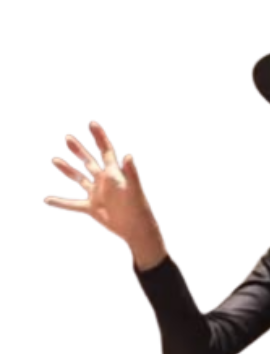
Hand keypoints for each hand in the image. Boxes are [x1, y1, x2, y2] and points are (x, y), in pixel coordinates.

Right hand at [45, 122, 164, 265]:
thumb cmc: (139, 209)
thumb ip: (131, 172)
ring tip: (55, 159)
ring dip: (67, 169)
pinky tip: (47, 199)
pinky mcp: (92, 208)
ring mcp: (97, 194)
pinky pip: (73, 204)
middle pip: (89, 161)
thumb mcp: (134, 189)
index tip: (92, 123)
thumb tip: (128, 155)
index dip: (100, 137)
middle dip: (79, 150)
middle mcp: (104, 181)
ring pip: (79, 178)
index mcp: (114, 173)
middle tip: (68, 137)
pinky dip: (60, 202)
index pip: (106, 151)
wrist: (137, 230)